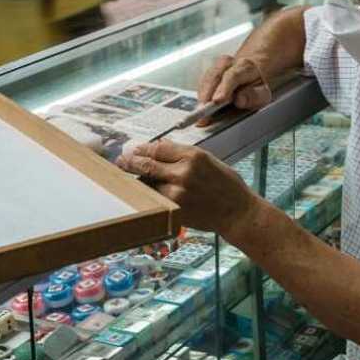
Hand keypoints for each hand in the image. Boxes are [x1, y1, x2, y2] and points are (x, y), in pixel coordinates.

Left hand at [117, 140, 255, 233]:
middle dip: (130, 162)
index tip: (135, 149)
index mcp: (193, 156)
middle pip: (146, 164)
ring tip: (128, 177)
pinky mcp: (176, 209)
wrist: (238, 212)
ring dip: (138, 180)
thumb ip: (183, 154)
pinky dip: (148, 195)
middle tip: (121, 161)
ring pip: (147, 183)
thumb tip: (159, 146)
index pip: (158, 148)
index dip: (143, 148)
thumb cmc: (226, 185)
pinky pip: (155, 199)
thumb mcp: (208, 160)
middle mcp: (183, 172)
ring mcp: (178, 192)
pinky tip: (145, 193)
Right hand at [197, 55, 271, 122]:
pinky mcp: (208, 73)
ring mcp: (216, 66)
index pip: (233, 76)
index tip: (217, 100)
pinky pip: (201, 83)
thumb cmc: (254, 87)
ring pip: (205, 79)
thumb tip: (240, 100)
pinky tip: (200, 106)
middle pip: (215, 76)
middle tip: (203, 110)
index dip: (224, 88)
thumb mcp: (262, 94)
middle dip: (207, 94)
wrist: (248, 77)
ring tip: (199, 112)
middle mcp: (229, 63)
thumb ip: (254, 97)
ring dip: (201, 96)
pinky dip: (200, 95)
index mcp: (246, 66)